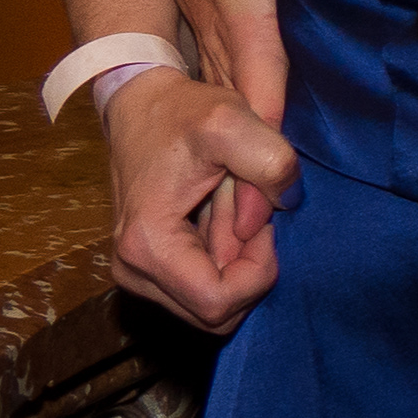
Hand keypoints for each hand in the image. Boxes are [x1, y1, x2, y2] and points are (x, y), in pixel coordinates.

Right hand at [103, 63, 297, 330]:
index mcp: (146, 246)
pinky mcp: (148, 266)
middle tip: (252, 213)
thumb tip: (285, 206)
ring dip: (238, 262)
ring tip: (235, 208)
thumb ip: (271, 161)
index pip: (220, 304)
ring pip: (212, 304)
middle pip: (217, 313)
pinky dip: (225, 258)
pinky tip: (222, 216)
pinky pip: (202, 287)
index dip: (258, 270)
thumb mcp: (233, 121)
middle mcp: (132, 270)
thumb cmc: (184, 112)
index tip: (262, 221)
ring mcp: (137, 272)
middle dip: (250, 269)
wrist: (143, 104)